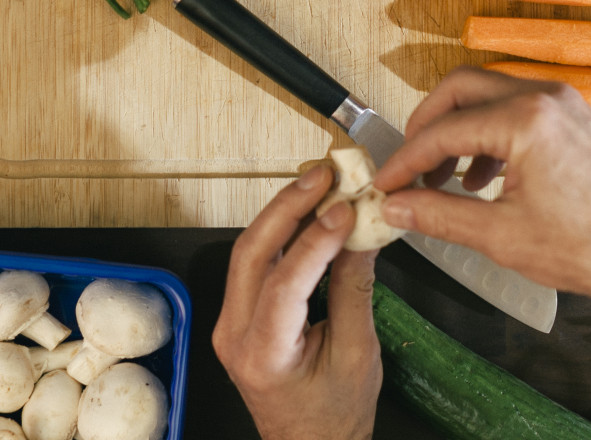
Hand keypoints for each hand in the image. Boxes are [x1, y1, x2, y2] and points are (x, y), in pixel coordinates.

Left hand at [214, 164, 380, 439]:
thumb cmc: (335, 417)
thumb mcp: (358, 355)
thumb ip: (354, 290)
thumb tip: (360, 232)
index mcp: (263, 355)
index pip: (284, 283)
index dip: (315, 240)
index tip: (346, 208)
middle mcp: (234, 336)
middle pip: (252, 253)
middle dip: (288, 207)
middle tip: (325, 175)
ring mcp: (230, 325)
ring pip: (249, 253)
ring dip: (283, 213)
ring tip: (320, 184)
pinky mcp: (238, 317)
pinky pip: (255, 265)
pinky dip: (282, 235)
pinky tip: (308, 214)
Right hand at [373, 68, 590, 313]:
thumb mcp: (501, 235)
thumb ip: (440, 215)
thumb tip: (398, 206)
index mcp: (525, 119)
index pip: (443, 130)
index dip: (405, 158)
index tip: (385, 182)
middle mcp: (544, 97)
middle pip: (461, 88)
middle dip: (427, 125)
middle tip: (407, 165)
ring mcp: (563, 103)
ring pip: (489, 95)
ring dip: (458, 130)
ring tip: (442, 180)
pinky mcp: (574, 118)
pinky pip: (517, 109)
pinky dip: (489, 134)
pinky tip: (482, 179)